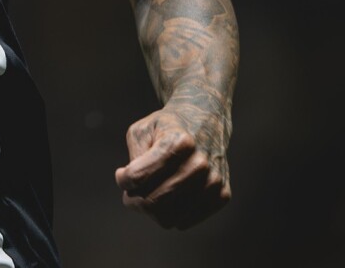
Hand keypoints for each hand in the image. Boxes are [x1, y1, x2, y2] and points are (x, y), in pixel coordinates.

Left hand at [114, 106, 229, 228]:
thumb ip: (134, 159)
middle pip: (152, 202)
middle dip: (134, 200)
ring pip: (168, 218)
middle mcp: (199, 163)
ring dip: (151, 209)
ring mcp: (213, 182)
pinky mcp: (221, 196)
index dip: (123, 180)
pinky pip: (183, 222)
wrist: (205, 121)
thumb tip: (133, 188)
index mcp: (178, 143)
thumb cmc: (166, 128)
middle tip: (132, 191)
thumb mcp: (141, 131)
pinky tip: (169, 196)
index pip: (138, 177)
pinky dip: (170, 213)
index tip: (122, 174)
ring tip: (150, 192)